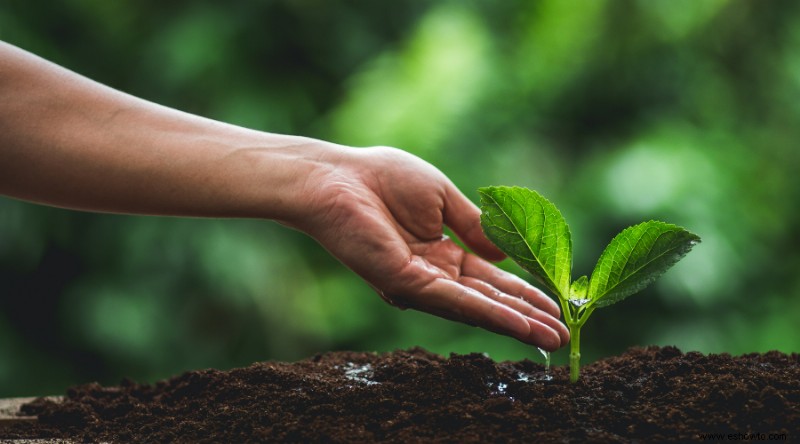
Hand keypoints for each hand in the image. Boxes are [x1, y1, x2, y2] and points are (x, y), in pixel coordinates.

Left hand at [293, 146, 569, 350]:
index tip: (555, 305)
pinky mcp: (407, 284)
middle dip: (527, 317)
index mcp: (443, 252)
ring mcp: (421, 283)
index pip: (491, 279)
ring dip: (516, 324)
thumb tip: (506, 252)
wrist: (339, 178)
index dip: (523, 292)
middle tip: (564, 335)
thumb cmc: (383, 179)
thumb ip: (475, 225)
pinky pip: (456, 301)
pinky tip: (519, 325)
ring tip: (553, 338)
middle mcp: (435, 274)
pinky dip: (490, 314)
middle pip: (489, 299)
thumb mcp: (443, 199)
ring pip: (477, 307)